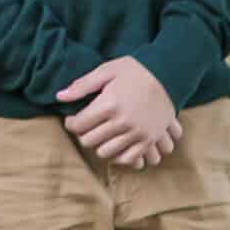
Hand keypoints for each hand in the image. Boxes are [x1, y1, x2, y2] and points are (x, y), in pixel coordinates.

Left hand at [59, 58, 181, 168]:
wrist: (169, 76)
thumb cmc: (135, 71)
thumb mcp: (107, 70)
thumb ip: (82, 85)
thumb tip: (60, 96)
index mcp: (109, 104)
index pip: (78, 125)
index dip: (71, 123)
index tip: (73, 119)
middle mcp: (122, 122)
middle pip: (89, 141)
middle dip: (83, 134)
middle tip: (86, 127)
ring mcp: (137, 133)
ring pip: (106, 152)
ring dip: (99, 145)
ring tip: (101, 134)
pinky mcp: (149, 140)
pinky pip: (129, 159)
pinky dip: (120, 155)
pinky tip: (117, 144)